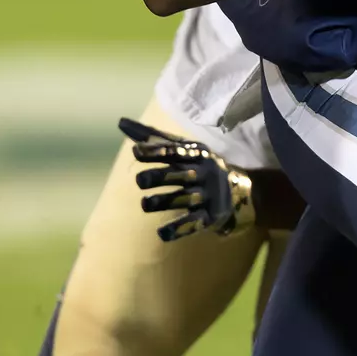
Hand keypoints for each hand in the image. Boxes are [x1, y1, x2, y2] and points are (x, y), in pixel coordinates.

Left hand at [119, 118, 254, 240]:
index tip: (135, 151)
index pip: (175, 152)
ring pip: (186, 199)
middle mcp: (202, 174)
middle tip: (139, 181)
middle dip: (160, 177)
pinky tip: (162, 234)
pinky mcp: (209, 217)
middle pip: (181, 175)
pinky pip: (195, 223)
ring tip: (145, 204)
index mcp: (195, 155)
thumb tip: (120, 121)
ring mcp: (207, 196)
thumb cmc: (196, 165)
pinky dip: (180, 229)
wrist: (236, 190)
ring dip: (166, 202)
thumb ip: (150, 138)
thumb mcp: (179, 148)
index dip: (156, 152)